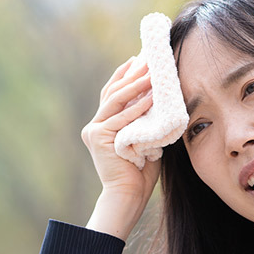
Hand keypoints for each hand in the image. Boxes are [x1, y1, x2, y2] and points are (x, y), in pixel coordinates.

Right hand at [80, 57, 161, 239]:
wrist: (128, 195)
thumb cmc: (140, 172)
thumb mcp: (144, 137)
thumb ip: (145, 119)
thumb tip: (159, 95)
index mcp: (103, 126)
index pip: (113, 94)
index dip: (124, 75)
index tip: (138, 59)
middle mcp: (95, 126)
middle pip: (114, 93)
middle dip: (132, 74)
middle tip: (147, 58)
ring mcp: (94, 131)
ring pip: (116, 101)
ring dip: (136, 85)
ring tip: (152, 72)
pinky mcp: (97, 138)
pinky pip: (121, 118)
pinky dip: (137, 107)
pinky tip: (151, 96)